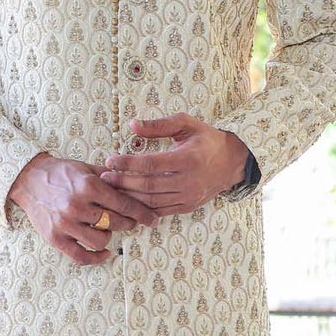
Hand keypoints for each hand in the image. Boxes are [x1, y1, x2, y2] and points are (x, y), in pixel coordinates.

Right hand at [7, 151, 161, 265]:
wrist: (29, 179)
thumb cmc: (61, 173)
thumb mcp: (86, 168)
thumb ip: (110, 177)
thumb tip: (137, 184)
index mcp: (88, 186)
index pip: (124, 204)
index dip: (142, 214)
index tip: (152, 220)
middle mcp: (77, 206)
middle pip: (115, 223)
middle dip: (127, 223)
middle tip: (129, 221)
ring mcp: (65, 224)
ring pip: (101, 241)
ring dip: (109, 235)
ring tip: (106, 228)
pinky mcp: (55, 238)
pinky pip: (81, 257)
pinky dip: (96, 257)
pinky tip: (104, 252)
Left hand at [99, 114, 250, 213]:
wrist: (231, 162)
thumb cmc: (206, 140)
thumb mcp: (186, 124)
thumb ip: (158, 125)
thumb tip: (132, 125)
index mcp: (188, 159)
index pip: (150, 163)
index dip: (128, 163)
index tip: (111, 160)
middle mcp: (188, 181)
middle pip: (148, 185)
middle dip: (123, 182)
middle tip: (104, 177)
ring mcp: (188, 197)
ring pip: (151, 201)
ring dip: (128, 196)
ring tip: (111, 188)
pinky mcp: (187, 207)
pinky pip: (159, 211)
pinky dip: (141, 208)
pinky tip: (127, 201)